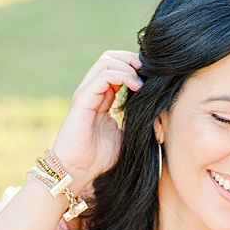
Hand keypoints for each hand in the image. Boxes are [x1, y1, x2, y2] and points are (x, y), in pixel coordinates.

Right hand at [51, 50, 142, 193]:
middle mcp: (91, 92)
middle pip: (110, 57)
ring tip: (141, 82)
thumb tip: (152, 111)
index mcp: (99, 98)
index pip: (116, 68)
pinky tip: (136, 87)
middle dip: (132, 60)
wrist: (77, 171)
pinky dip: (123, 76)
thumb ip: (132, 120)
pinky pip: (104, 75)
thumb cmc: (97, 158)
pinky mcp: (83, 99)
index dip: (134, 68)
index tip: (151, 79)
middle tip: (148, 74)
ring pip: (107, 60)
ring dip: (129, 66)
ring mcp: (85, 94)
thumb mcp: (123, 135)